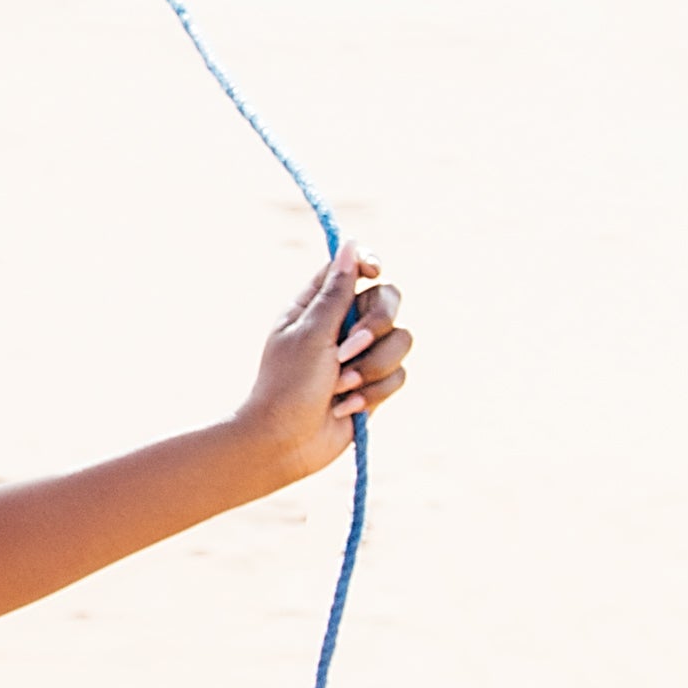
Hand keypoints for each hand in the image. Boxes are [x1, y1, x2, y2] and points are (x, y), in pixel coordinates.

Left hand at [225, 249, 410, 493]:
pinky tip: (347, 406)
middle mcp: (342, 326)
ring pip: (400, 341)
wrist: (286, 442)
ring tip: (341, 386)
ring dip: (373, 367)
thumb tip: (351, 246)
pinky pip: (399, 375)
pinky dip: (374, 391)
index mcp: (317, 306)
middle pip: (388, 300)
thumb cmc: (288, 384)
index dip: (369, 265)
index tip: (375, 272)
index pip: (352, 269)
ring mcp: (361, 355)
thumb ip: (336, 292)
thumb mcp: (310, 333)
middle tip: (347, 349)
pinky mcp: (374, 383)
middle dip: (376, 326)